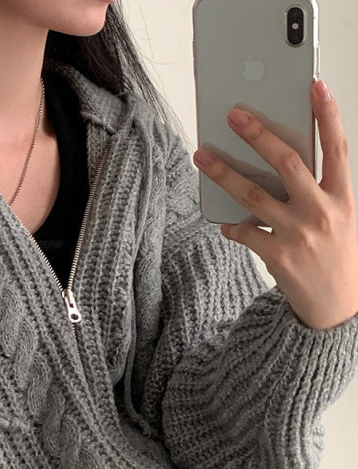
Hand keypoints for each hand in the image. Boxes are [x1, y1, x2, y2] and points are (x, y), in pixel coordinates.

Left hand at [193, 78, 357, 330]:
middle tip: (234, 114)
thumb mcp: (339, 217)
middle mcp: (322, 211)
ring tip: (203, 156)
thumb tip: (273, 164)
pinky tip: (225, 224)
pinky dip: (232, 226)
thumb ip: (316, 191)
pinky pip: (244, 232)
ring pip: (253, 194)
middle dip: (259, 134)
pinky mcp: (277, 255)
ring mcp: (298, 233)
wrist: (336, 306)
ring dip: (224, 172)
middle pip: (287, 162)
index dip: (327, 113)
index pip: (337, 146)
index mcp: (342, 196)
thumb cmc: (334, 254)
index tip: (314, 84)